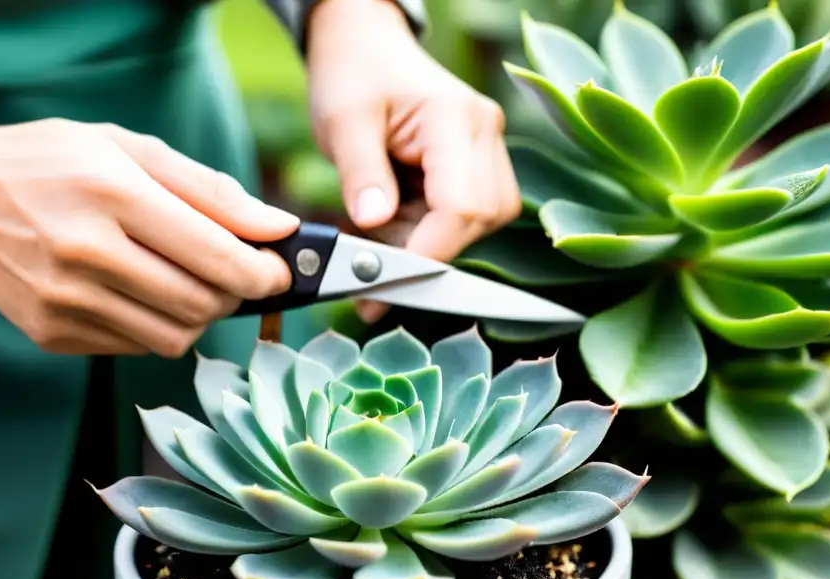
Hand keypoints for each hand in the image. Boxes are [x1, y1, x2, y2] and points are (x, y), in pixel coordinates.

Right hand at [0, 108, 296, 356]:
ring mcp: (64, 300)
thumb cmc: (54, 163)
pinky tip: (139, 292)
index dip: (263, 273)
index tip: (279, 271)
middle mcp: (85, 252)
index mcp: (112, 194)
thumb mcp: (130, 150)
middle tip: (235, 274)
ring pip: (173, 337)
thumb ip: (210, 191)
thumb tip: (277, 229)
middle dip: (236, 296)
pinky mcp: (51, 333)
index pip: (215, 256)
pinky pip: (135, 347)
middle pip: (201, 304)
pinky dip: (156, 325)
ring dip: (199, 316)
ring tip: (187, 281)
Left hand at [306, 0, 521, 322]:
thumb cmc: (352, 74)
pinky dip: (429, 233)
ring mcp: (487, 150)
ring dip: (428, 243)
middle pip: (480, 220)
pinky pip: (466, 218)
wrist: (365, 45)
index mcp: (454, 117)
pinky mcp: (478, 166)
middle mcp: (484, 133)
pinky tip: (394, 223)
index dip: (429, 252)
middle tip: (372, 266)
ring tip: (380, 234)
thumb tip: (374, 224)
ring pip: (480, 225)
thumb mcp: (342, 121)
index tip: (385, 282)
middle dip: (428, 251)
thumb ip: (361, 174)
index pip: (461, 205)